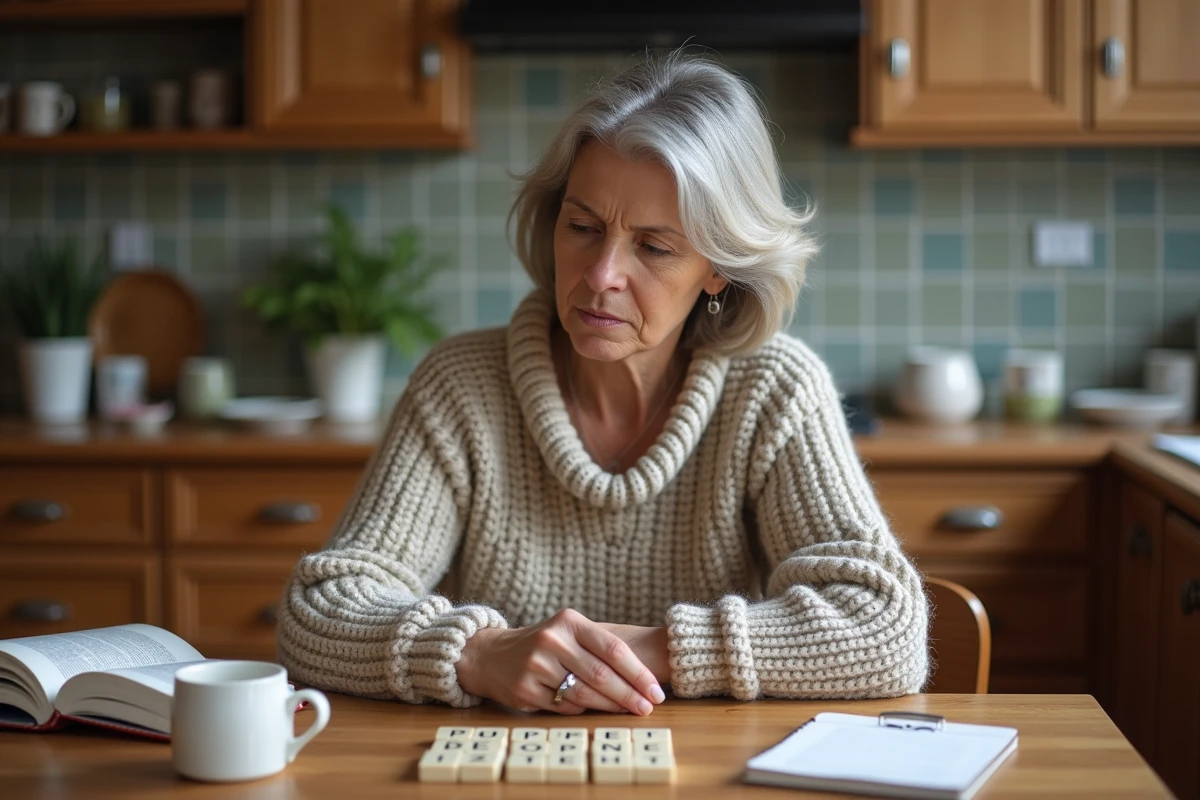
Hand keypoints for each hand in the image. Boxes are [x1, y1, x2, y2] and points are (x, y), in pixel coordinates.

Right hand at [454, 608, 665, 715]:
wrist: (492, 654)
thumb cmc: (545, 645)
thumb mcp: (568, 633)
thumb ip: (599, 648)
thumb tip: (641, 680)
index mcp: (569, 622)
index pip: (612, 649)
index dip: (638, 672)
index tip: (656, 690)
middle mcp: (552, 640)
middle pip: (601, 674)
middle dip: (630, 694)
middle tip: (648, 707)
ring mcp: (536, 665)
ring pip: (585, 693)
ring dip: (612, 706)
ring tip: (631, 711)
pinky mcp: (525, 689)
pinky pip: (564, 706)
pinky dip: (583, 710)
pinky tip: (596, 710)